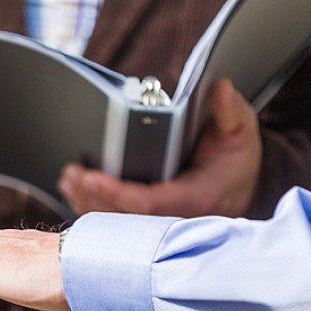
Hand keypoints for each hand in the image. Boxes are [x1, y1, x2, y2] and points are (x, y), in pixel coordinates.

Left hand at [58, 78, 259, 217]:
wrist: (241, 183)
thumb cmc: (237, 157)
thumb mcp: (240, 130)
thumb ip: (230, 111)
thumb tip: (220, 89)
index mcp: (196, 197)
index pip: (148, 204)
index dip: (116, 192)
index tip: (92, 176)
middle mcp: (176, 216)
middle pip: (124, 217)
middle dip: (93, 196)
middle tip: (71, 174)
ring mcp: (161, 222)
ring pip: (117, 221)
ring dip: (88, 202)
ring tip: (68, 178)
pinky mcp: (149, 219)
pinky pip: (117, 219)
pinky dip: (94, 205)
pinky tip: (77, 190)